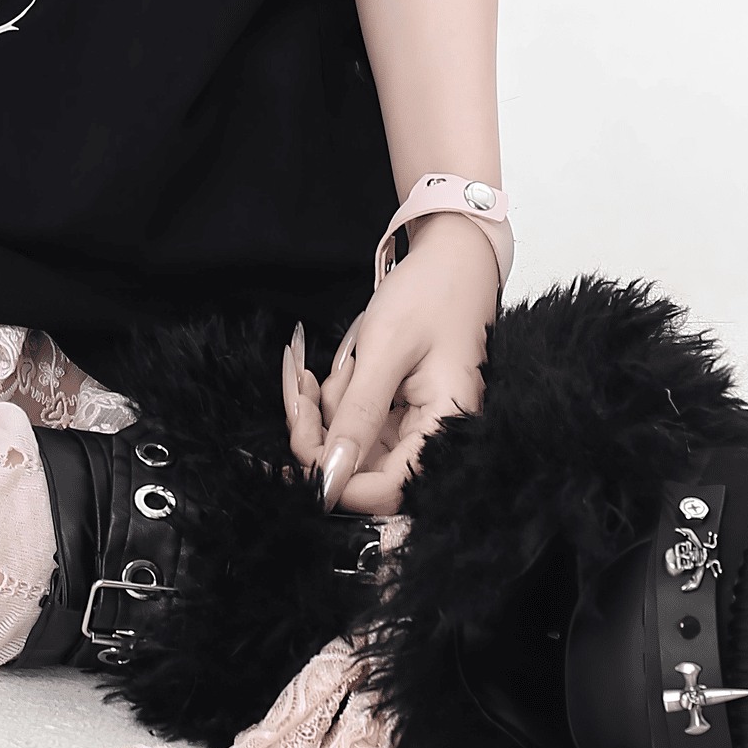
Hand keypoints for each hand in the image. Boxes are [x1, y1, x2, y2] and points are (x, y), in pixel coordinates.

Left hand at [281, 212, 498, 513]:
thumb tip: (332, 475)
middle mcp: (432, 435)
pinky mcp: (399, 410)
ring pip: (350, 445)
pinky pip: (355, 422)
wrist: (451, 257)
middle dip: (318, 436)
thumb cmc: (431, 294)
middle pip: (362, 469)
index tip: (296, 460)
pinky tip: (335, 368)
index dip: (338, 482)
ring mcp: (414, 424)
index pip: (388, 490)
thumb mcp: (386, 348)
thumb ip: (359, 413)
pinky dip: (335, 400)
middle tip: (298, 392)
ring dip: (323, 413)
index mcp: (445, 427)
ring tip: (320, 368)